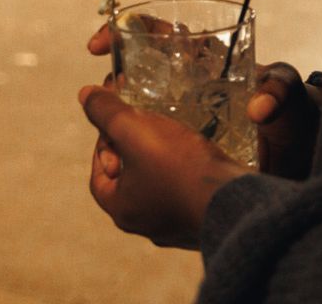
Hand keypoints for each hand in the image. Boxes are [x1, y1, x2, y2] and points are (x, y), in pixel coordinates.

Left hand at [79, 84, 248, 248]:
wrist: (236, 202)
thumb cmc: (179, 169)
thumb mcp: (134, 131)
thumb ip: (107, 113)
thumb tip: (85, 96)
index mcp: (122, 210)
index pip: (99, 175)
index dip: (104, 144)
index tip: (119, 122)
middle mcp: (146, 225)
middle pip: (129, 180)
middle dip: (134, 150)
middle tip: (147, 124)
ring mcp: (177, 226)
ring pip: (160, 187)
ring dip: (162, 159)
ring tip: (174, 134)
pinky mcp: (203, 220)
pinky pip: (187, 193)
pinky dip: (187, 172)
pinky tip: (199, 152)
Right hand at [89, 28, 321, 178]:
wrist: (305, 160)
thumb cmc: (298, 117)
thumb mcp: (290, 97)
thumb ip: (279, 91)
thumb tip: (258, 109)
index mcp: (204, 59)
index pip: (153, 33)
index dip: (123, 32)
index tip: (98, 46)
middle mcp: (187, 85)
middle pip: (136, 76)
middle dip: (114, 88)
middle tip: (113, 108)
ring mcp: (183, 119)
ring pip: (136, 114)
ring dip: (118, 125)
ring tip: (115, 145)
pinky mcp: (183, 150)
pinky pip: (148, 147)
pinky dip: (131, 154)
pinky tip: (126, 167)